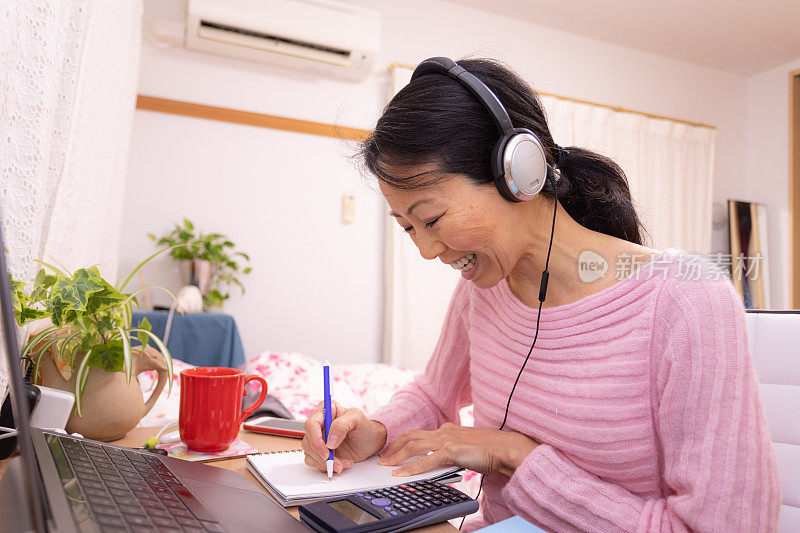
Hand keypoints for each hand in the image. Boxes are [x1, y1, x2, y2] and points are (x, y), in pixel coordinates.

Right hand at [301, 401, 386, 473]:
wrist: (371, 441)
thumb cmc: (364, 427)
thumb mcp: (357, 419)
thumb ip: (342, 426)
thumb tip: (329, 442)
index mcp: (326, 411)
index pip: (311, 424)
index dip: (316, 439)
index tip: (327, 451)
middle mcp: (319, 424)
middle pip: (308, 441)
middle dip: (322, 455)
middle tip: (337, 462)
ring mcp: (318, 439)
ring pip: (309, 453)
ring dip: (325, 462)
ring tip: (343, 463)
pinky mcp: (319, 451)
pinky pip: (313, 461)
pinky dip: (326, 466)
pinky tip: (340, 463)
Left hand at [378, 422, 537, 477]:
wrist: (505, 447)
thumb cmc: (490, 450)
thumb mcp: (466, 448)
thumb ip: (452, 451)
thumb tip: (439, 462)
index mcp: (447, 429)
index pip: (418, 433)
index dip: (402, 441)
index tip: (392, 450)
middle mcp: (444, 431)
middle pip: (410, 436)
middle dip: (393, 447)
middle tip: (382, 458)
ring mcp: (446, 439)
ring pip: (413, 445)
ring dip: (396, 455)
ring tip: (385, 465)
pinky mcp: (451, 450)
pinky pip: (426, 460)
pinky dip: (411, 467)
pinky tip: (401, 474)